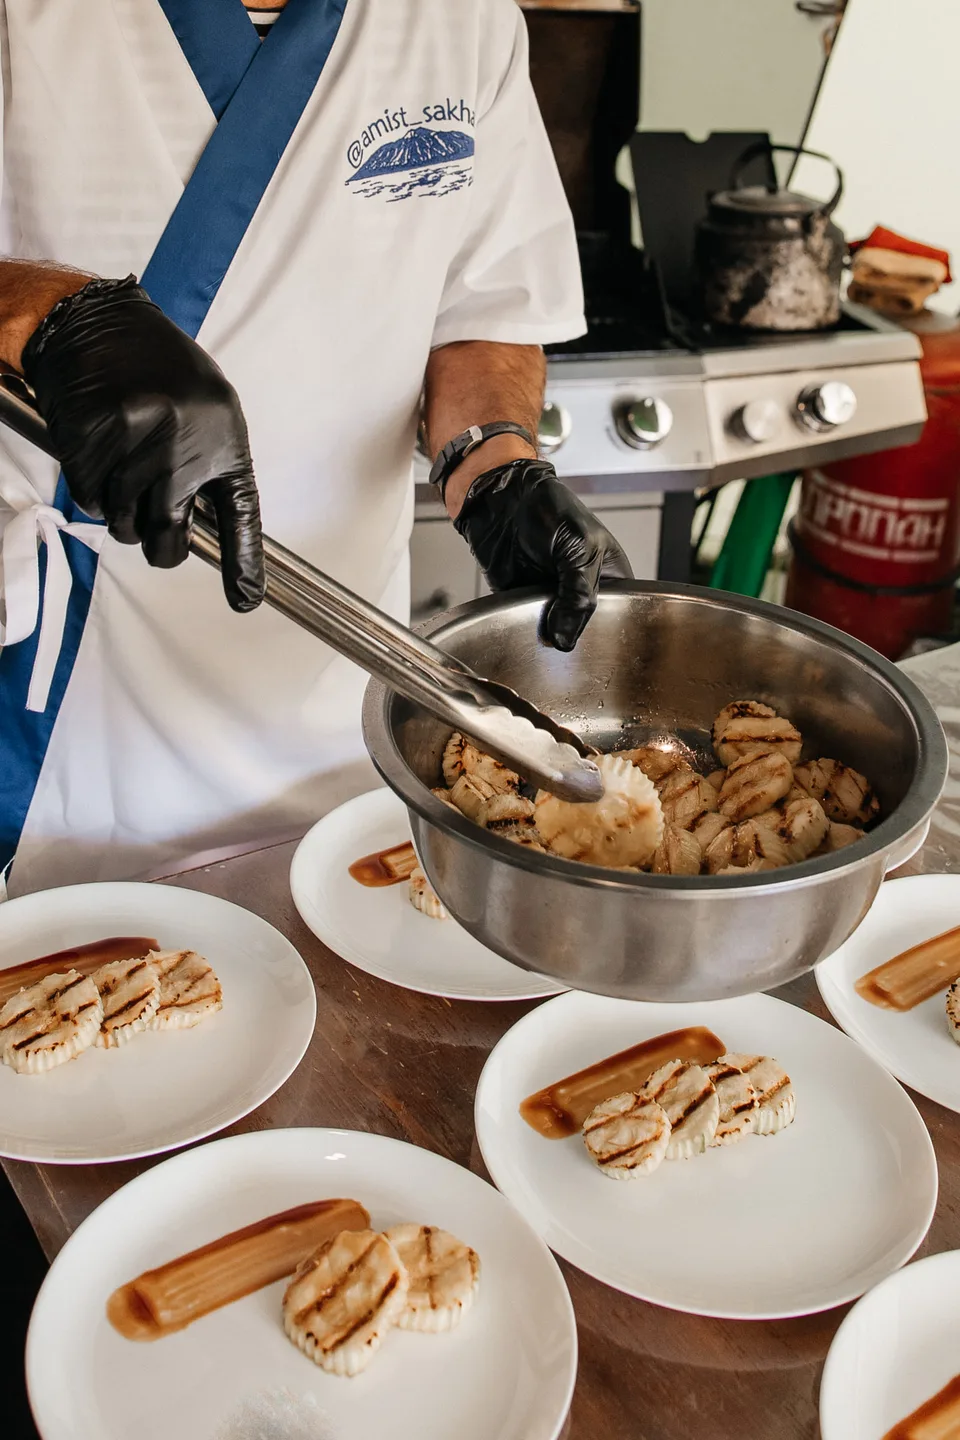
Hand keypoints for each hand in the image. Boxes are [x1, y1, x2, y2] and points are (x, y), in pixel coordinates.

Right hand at [21, 276, 264, 611]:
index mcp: (223, 436)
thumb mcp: (207, 410)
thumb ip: (210, 465)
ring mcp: (135, 442)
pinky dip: (92, 491)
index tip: (246, 598)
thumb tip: (205, 525)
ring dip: (121, 512)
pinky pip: (90, 500)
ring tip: (124, 471)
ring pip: (124, 523)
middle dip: (162, 547)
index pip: (240, 513)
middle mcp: (183, 442)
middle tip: (157, 537)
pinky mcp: (93, 441)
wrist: (99, 324)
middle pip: (168, 533)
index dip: (243, 561)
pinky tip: (99, 456)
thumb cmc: (156, 369)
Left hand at [453, 458, 632, 650]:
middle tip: (565, 635)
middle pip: (587, 632)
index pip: (621, 616)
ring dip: (548, 637)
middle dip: (576, 637)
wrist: (502, 501)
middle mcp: (582, 592)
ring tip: (544, 631)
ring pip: (557, 635)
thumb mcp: (580, 548)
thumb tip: (566, 639)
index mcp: (610, 576)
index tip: (596, 642)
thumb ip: (579, 595)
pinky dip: (523, 633)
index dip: (611, 632)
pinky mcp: (524, 605)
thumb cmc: (548, 508)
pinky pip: (526, 630)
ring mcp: (554, 600)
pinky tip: (524, 628)